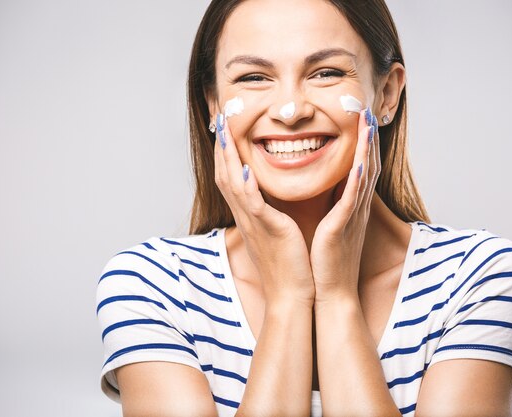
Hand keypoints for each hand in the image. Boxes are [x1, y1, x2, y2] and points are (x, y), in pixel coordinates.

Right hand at [214, 115, 314, 307]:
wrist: (292, 296)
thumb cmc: (288, 265)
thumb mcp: (275, 232)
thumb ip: (270, 212)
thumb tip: (270, 199)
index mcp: (249, 214)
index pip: (231, 175)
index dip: (226, 151)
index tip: (226, 127)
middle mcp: (246, 216)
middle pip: (224, 173)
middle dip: (221, 144)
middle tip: (219, 117)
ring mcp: (254, 223)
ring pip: (232, 183)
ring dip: (228, 156)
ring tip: (225, 131)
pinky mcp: (268, 230)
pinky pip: (253, 204)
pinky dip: (246, 184)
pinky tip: (246, 166)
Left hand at [310, 108, 379, 302]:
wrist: (330, 292)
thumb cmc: (327, 261)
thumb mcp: (332, 227)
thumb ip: (333, 207)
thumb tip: (328, 189)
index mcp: (351, 206)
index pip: (360, 167)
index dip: (363, 142)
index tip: (360, 118)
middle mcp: (357, 207)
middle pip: (367, 163)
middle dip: (369, 136)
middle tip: (367, 109)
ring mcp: (353, 216)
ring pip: (364, 174)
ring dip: (367, 147)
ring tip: (367, 122)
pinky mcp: (343, 227)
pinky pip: (352, 198)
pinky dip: (357, 178)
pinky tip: (358, 160)